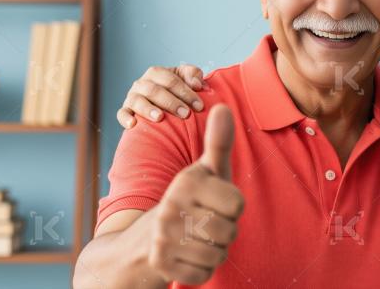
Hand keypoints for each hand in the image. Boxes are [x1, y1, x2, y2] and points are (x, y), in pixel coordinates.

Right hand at [117, 65, 205, 127]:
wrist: (164, 104)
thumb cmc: (179, 91)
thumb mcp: (187, 79)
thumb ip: (194, 76)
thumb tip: (197, 84)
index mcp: (157, 73)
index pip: (171, 80)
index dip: (186, 92)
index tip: (199, 106)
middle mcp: (142, 83)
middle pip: (154, 90)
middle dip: (171, 102)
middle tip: (186, 114)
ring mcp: (132, 97)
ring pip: (137, 101)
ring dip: (148, 109)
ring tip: (160, 117)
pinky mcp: (126, 110)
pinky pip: (122, 113)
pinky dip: (126, 118)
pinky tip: (133, 125)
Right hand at [146, 104, 243, 284]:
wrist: (142, 241)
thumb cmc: (189, 200)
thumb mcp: (204, 171)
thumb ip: (218, 142)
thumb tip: (224, 107)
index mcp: (186, 182)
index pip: (237, 204)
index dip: (232, 206)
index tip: (214, 201)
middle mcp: (171, 207)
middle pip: (230, 231)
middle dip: (224, 231)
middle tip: (204, 223)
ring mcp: (163, 237)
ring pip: (219, 254)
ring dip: (213, 250)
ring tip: (196, 239)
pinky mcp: (162, 265)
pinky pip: (205, 273)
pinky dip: (201, 269)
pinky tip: (187, 256)